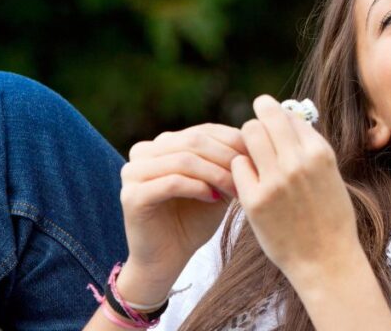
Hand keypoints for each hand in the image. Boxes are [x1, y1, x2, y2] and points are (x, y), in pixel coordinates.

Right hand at [116, 123, 242, 302]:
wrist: (167, 259)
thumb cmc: (194, 220)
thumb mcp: (216, 185)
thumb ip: (228, 162)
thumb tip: (255, 140)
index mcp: (163, 144)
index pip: (204, 131)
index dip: (234, 142)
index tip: (258, 159)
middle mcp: (144, 152)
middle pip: (194, 141)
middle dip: (227, 157)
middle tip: (251, 173)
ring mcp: (133, 172)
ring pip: (184, 160)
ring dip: (216, 173)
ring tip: (236, 188)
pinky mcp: (131, 195)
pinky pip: (171, 182)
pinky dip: (198, 188)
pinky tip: (214, 199)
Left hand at [233, 95, 361, 283]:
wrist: (326, 259)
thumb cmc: (329, 215)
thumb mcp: (329, 173)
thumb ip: (308, 146)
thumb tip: (285, 117)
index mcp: (320, 153)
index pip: (288, 115)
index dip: (278, 120)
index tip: (275, 129)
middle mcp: (298, 162)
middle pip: (265, 116)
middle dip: (260, 123)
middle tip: (257, 137)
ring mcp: (275, 180)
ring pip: (248, 133)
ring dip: (248, 141)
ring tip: (254, 158)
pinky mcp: (254, 200)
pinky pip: (237, 165)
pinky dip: (242, 169)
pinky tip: (251, 182)